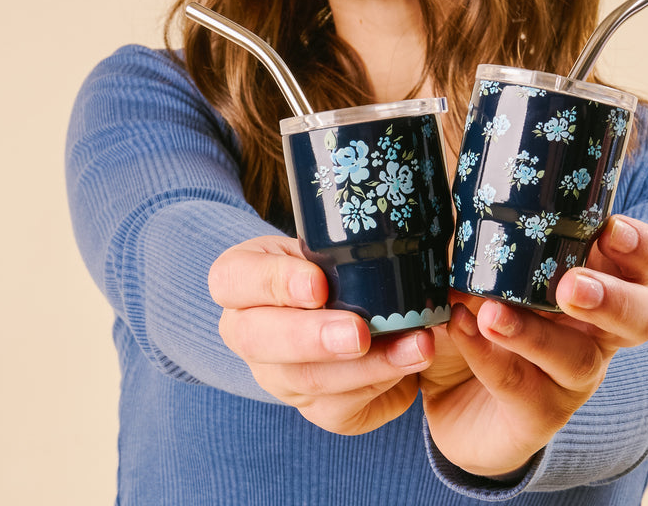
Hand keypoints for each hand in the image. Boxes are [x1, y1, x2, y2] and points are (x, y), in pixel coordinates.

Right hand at [208, 235, 433, 434]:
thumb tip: (383, 241)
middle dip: (314, 338)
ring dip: (368, 366)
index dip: (274, 283)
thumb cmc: (326, 265)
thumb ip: (334, 246)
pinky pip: (341, 407)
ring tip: (414, 345)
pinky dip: (382, 382)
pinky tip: (410, 361)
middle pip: (260, 341)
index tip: (317, 285)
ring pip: (307, 380)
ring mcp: (276, 377)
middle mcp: (246, 333)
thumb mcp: (319, 244)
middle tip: (359, 333)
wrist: (336, 311)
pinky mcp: (313, 408)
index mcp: (239, 282)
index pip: (233, 279)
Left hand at [421, 215, 647, 477]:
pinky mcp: (538, 415)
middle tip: (571, 286)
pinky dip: (488, 356)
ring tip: (492, 314)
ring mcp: (572, 377)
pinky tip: (461, 328)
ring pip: (579, 360)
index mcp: (594, 281)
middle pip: (642, 318)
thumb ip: (485, 236)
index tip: (612, 228)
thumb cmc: (477, 310)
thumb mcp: (480, 266)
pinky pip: (521, 387)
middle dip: (614, 299)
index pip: (645, 262)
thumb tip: (466, 196)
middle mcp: (596, 331)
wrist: (450, 392)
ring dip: (536, 334)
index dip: (641, 247)